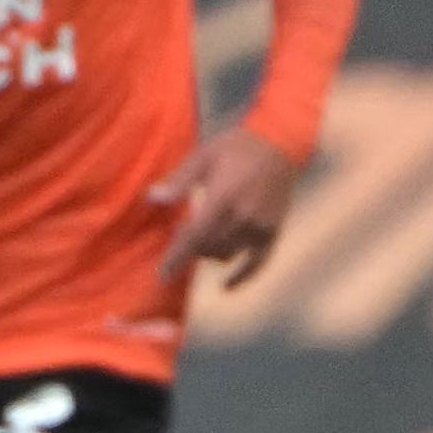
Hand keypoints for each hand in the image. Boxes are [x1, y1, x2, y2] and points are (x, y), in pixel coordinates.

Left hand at [153, 125, 301, 287]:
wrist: (280, 144)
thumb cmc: (236, 147)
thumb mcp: (203, 156)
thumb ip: (179, 181)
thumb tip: (153, 199)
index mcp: (223, 198)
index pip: (195, 237)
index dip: (177, 258)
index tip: (162, 275)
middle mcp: (243, 217)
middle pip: (209, 248)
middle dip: (191, 248)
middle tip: (182, 235)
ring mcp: (260, 227)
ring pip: (227, 255)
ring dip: (210, 253)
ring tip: (203, 239)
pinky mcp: (273, 232)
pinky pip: (258, 263)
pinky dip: (242, 277)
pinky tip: (226, 287)